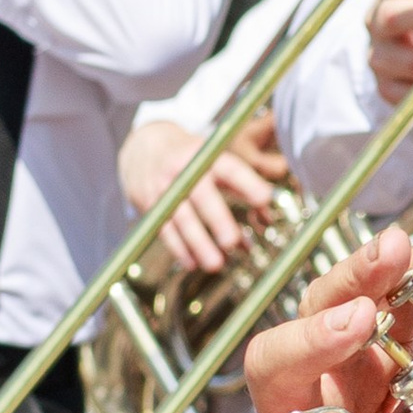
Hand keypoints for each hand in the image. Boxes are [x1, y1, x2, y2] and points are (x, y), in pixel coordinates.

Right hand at [117, 108, 285, 273]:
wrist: (145, 147)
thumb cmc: (193, 160)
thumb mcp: (216, 162)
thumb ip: (243, 186)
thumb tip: (267, 218)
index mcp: (207, 156)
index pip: (230, 169)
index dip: (248, 183)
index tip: (265, 198)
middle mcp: (185, 170)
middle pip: (202, 196)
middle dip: (217, 219)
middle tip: (232, 242)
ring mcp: (166, 187)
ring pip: (182, 218)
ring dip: (198, 243)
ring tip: (216, 264)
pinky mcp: (151, 204)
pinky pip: (165, 229)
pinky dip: (179, 248)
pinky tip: (192, 263)